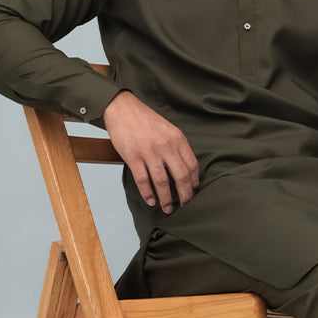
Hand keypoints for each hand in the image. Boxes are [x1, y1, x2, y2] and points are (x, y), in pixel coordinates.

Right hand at [102, 91, 198, 212]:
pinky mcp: (133, 157)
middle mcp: (166, 146)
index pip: (192, 165)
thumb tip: (184, 169)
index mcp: (177, 139)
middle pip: (181, 177)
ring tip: (167, 208)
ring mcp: (149, 152)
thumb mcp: (168, 129)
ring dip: (166, 199)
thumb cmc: (145, 119)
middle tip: (185, 206)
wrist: (122, 108)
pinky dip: (148, 194)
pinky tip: (151, 200)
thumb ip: (176, 146)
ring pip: (162, 182)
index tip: (193, 191)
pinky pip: (143, 181)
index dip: (194, 182)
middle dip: (185, 195)